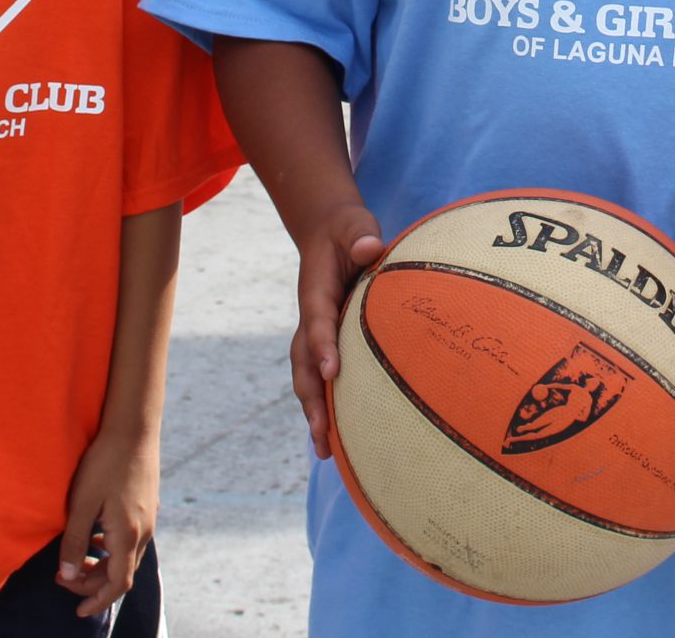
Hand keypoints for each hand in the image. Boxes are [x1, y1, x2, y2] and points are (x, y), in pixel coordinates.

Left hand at [58, 425, 158, 618]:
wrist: (134, 428)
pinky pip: (131, 540)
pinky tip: (95, 535)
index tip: (78, 611)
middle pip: (122, 574)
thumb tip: (68, 575)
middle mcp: (143, 531)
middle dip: (93, 584)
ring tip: (77, 559)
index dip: (97, 601)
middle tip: (63, 576)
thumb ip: (75, 542)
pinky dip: (112, 549)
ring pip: (127, 557)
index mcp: (127, 535)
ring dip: (103, 566)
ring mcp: (149, 519)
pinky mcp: (148, 506)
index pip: (117, 584)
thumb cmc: (105, 463)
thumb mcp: (82, 503)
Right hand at [292, 198, 385, 458]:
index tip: (333, 372)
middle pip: (303, 361)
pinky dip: (324, 405)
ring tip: (325, 450)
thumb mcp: (353, 225)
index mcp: (316, 290)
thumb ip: (360, 235)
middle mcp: (310, 317)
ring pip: (308, 376)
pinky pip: (321, 376)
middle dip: (311, 396)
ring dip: (314, 411)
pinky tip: (336, 437)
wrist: (329, 233)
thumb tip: (370, 248)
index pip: (317, 320)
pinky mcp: (325, 342)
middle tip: (321, 431)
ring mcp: (315, 332)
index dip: (323, 346)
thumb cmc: (347, 231)